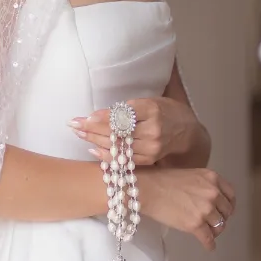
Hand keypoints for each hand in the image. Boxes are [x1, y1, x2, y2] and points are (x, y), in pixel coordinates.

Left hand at [70, 94, 197, 166]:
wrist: (187, 132)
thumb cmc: (165, 111)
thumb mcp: (151, 100)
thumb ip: (129, 107)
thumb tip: (100, 111)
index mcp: (153, 109)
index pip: (124, 115)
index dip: (104, 117)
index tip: (87, 116)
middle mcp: (153, 130)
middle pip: (118, 131)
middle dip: (93, 128)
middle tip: (74, 124)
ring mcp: (151, 147)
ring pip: (118, 146)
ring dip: (95, 140)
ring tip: (78, 134)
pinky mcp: (149, 160)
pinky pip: (123, 159)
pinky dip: (106, 155)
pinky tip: (92, 148)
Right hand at [135, 167, 236, 251]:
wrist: (146, 189)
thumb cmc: (161, 179)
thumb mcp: (189, 174)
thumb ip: (202, 185)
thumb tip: (206, 198)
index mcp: (212, 178)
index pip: (230, 194)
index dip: (228, 204)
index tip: (224, 210)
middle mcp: (213, 193)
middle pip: (226, 211)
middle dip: (221, 218)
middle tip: (214, 223)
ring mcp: (205, 210)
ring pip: (219, 226)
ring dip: (215, 231)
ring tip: (210, 234)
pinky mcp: (196, 225)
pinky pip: (208, 239)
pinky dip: (210, 244)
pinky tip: (209, 247)